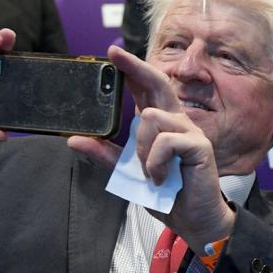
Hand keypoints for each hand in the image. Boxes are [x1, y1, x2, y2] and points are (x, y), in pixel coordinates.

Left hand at [67, 46, 234, 247]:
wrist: (194, 220)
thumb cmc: (167, 194)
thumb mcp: (127, 173)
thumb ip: (105, 154)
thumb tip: (74, 139)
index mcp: (162, 125)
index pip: (146, 90)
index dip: (132, 69)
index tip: (112, 53)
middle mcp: (177, 122)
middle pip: (158, 84)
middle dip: (136, 68)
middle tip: (114, 54)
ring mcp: (190, 132)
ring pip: (151, 117)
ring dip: (141, 148)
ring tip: (149, 172)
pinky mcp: (199, 145)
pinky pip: (165, 141)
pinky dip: (155, 162)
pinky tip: (159, 178)